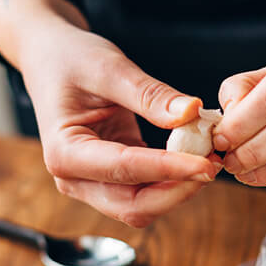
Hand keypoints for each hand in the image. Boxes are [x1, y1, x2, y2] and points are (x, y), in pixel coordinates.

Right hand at [0, 0, 220, 226]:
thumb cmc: (70, 59)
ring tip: (208, 160)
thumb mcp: (110, 67)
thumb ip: (149, 94)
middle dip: (177, 191)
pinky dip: (172, 181)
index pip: (125, 169)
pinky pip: (145, 192)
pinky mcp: (110, 178)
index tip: (207, 164)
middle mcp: (74, 178)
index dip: (170, 170)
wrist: (51, 58)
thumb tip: (192, 113)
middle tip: (214, 165)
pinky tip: (195, 159)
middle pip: (133, 206)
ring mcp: (91, 183)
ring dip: (178, 190)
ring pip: (142, 206)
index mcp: (64, 152)